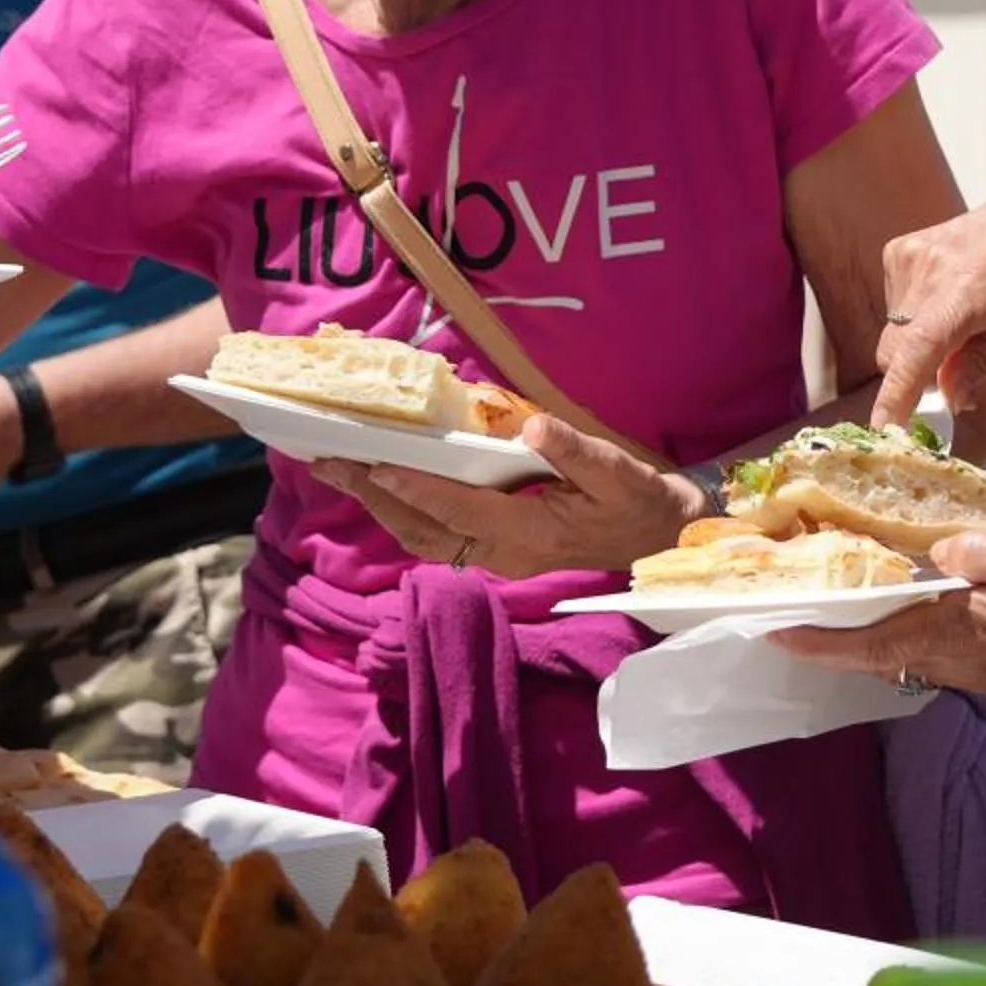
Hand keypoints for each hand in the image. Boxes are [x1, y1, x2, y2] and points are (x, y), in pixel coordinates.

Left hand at [309, 418, 701, 579]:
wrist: (657, 538)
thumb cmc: (636, 500)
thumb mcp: (615, 470)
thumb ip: (573, 451)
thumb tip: (532, 427)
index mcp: (531, 534)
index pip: (460, 512)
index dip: (416, 488)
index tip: (374, 465)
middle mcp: (505, 554)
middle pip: (423, 531)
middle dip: (374, 497)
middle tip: (328, 462)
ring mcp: (498, 559)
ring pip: (423, 539)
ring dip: (379, 507)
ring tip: (339, 471)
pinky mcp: (497, 552)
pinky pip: (437, 537)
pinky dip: (402, 511)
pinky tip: (381, 485)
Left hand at [774, 530, 985, 705]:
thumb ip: (983, 552)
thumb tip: (936, 548)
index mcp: (959, 634)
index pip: (871, 643)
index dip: (818, 640)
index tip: (772, 631)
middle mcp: (956, 660)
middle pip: (872, 651)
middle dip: (824, 635)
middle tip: (781, 607)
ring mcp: (972, 668)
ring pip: (896, 653)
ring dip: (856, 632)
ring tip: (820, 599)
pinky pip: (924, 651)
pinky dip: (892, 631)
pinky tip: (888, 602)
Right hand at [876, 189, 985, 424]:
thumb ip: (983, 362)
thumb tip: (950, 400)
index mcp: (974, 286)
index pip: (921, 345)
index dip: (898, 391)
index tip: (884, 429)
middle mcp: (934, 264)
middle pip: (898, 348)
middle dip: (915, 376)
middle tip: (953, 380)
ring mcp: (912, 252)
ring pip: (893, 332)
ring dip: (916, 347)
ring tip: (962, 326)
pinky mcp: (899, 249)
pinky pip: (892, 307)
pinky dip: (913, 320)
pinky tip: (947, 302)